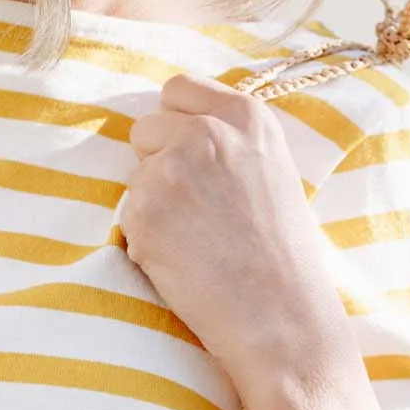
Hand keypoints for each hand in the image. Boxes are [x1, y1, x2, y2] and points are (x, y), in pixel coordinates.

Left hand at [119, 75, 350, 394]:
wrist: (282, 320)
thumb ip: (230, 141)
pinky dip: (145, 240)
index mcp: (247, 117)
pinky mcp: (143, 212)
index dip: (176, 123)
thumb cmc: (284, 258)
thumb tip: (178, 128)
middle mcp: (207, 133)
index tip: (189, 155)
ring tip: (196, 242)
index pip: (178, 89)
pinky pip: (125, 217)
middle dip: (158, 162)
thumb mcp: (273, 174)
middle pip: (146, 127)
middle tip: (195, 210)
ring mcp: (171, 170)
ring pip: (134, 175)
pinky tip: (184, 263)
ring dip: (152, 204)